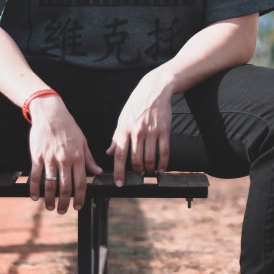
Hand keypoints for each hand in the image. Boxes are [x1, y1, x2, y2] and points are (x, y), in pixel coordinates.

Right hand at [28, 96, 101, 212]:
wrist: (50, 113)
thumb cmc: (68, 126)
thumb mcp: (82, 140)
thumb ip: (89, 158)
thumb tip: (97, 171)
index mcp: (77, 156)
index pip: (80, 183)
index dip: (79, 197)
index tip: (78, 206)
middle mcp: (64, 159)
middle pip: (65, 187)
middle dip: (64, 203)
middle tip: (62, 210)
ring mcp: (50, 158)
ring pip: (50, 184)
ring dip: (50, 199)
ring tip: (50, 207)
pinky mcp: (37, 156)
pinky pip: (36, 176)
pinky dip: (34, 188)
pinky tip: (35, 197)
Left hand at [106, 71, 172, 185]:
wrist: (154, 89)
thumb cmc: (136, 104)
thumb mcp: (122, 118)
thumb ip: (116, 137)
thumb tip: (109, 153)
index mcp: (124, 129)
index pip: (120, 155)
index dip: (119, 172)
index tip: (119, 183)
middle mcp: (137, 132)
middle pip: (136, 160)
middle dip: (136, 172)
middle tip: (137, 175)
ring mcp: (152, 132)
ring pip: (150, 158)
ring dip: (148, 169)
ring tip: (148, 171)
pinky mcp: (164, 131)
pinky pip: (164, 152)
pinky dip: (162, 164)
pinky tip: (160, 169)